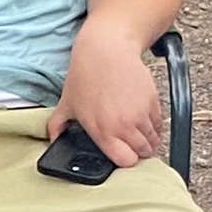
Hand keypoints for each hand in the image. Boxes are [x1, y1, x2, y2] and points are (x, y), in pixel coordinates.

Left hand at [48, 24, 164, 169]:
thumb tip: (53, 140)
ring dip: (148, 139)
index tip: (123, 155)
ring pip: (153, 139)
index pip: (126, 161)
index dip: (126, 160)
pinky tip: (143, 118)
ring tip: (138, 132)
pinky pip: (158, 122)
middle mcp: (123, 125)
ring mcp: (140, 113)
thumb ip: (57, 126)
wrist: (106, 50)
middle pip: (142, 152)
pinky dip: (153, 124)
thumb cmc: (86, 75)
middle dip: (138, 151)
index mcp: (102, 131)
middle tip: (132, 145)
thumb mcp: (66, 103)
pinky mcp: (152, 101)